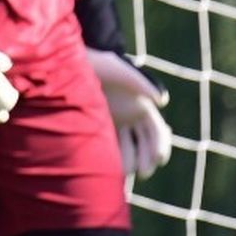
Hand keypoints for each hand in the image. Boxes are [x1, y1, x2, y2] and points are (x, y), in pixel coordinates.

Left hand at [87, 49, 171, 178]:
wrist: (73, 62)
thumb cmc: (99, 63)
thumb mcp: (119, 70)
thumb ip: (140, 83)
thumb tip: (162, 101)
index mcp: (141, 105)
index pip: (158, 131)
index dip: (161, 145)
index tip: (159, 159)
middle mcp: (130, 116)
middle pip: (145, 144)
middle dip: (146, 159)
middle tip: (142, 173)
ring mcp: (115, 121)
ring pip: (128, 148)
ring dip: (130, 161)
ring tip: (125, 172)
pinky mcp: (99, 125)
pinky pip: (110, 146)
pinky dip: (114, 157)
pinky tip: (111, 166)